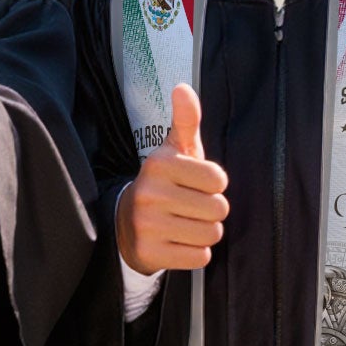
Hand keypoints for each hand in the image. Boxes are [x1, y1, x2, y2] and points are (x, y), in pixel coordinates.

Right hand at [116, 83, 228, 271]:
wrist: (125, 223)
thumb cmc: (164, 183)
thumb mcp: (174, 150)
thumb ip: (185, 120)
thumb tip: (183, 88)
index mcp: (159, 164)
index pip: (219, 180)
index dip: (214, 185)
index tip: (194, 184)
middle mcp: (150, 193)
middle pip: (219, 209)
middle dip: (211, 211)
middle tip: (189, 207)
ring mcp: (147, 225)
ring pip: (211, 234)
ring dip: (204, 232)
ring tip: (184, 224)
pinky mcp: (150, 253)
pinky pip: (199, 257)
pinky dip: (194, 252)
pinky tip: (177, 242)